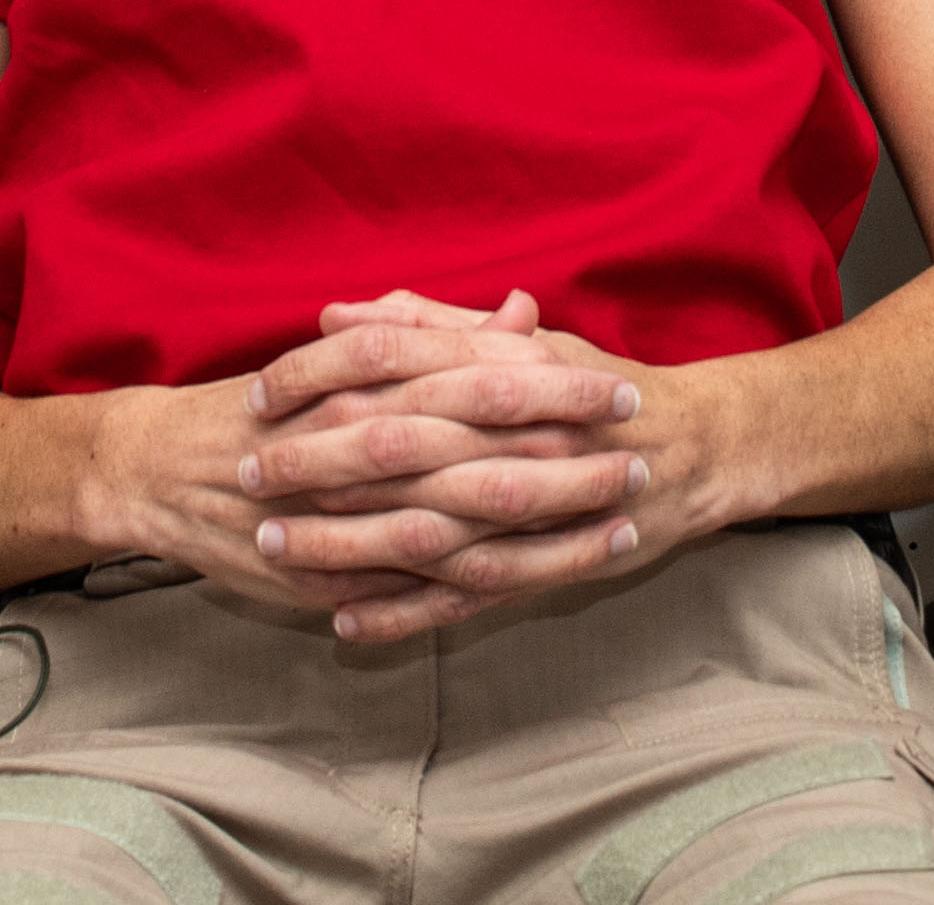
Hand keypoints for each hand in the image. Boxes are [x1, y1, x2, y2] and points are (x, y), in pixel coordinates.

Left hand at [236, 295, 692, 643]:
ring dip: (343, 540)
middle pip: (396, 444)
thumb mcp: (521, 340)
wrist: (690, 452)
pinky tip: (342, 622)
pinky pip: (462, 597)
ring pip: (422, 527)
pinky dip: (402, 614)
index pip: (392, 360)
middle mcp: (515, 432)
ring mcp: (531, 506)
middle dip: (312, 461)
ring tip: (274, 546)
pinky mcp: (544, 568)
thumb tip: (337, 312)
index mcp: (504, 366)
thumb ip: (427, 327)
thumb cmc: (593, 387)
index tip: (257, 395)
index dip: (318, 376)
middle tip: (243, 473)